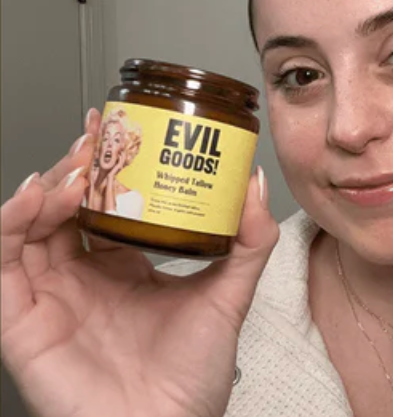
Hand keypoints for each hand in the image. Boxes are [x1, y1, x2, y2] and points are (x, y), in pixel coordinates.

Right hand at [1, 108, 278, 416]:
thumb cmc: (192, 378)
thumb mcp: (228, 294)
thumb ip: (249, 240)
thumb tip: (255, 182)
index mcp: (122, 265)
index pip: (102, 201)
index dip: (104, 163)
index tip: (117, 125)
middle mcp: (83, 274)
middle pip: (65, 204)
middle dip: (76, 164)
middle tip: (96, 134)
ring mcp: (50, 295)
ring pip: (29, 225)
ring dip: (48, 186)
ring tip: (75, 166)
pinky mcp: (22, 321)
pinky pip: (2, 263)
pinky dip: (12, 222)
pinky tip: (39, 195)